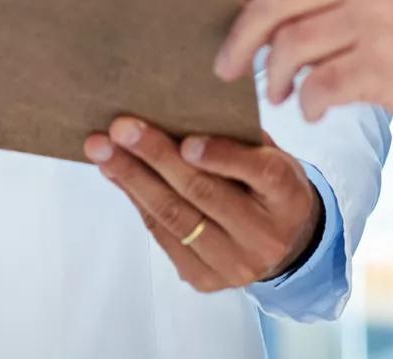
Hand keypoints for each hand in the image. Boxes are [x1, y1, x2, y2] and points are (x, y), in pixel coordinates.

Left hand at [84, 118, 321, 291]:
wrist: (289, 245)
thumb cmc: (271, 187)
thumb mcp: (272, 156)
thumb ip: (238, 139)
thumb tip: (179, 112)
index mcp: (287, 196)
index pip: (259, 174)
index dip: (221, 156)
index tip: (186, 140)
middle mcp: (264, 236)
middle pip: (203, 194)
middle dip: (156, 157)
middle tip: (122, 129)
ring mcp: (233, 263)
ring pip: (174, 218)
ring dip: (133, 180)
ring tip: (103, 150)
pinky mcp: (205, 279)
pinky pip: (163, 236)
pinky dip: (137, 201)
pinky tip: (117, 174)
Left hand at [217, 0, 392, 132]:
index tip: (224, 17)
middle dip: (240, 36)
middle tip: (224, 67)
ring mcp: (380, 21)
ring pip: (293, 42)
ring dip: (273, 75)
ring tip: (278, 94)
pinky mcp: (388, 66)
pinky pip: (322, 84)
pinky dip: (308, 101)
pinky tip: (314, 110)